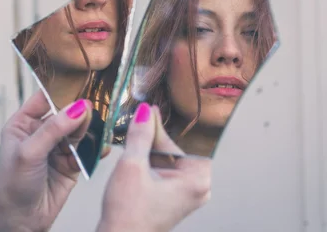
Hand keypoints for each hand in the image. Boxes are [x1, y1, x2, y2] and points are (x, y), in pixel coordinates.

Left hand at [0, 91, 92, 231]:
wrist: (20, 222)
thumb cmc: (13, 186)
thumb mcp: (30, 152)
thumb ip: (54, 129)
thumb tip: (78, 107)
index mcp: (23, 123)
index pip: (45, 98)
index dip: (62, 91)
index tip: (82, 83)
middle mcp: (41, 132)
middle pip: (66, 113)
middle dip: (80, 112)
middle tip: (94, 110)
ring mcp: (57, 148)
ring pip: (79, 130)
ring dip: (89, 130)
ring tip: (99, 129)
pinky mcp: (71, 163)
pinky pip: (87, 150)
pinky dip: (96, 148)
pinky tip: (103, 146)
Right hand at [97, 103, 211, 231]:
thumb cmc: (129, 216)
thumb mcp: (132, 166)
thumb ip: (140, 135)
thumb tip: (145, 113)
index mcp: (198, 180)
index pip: (183, 140)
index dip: (163, 124)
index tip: (149, 110)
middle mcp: (196, 187)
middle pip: (176, 148)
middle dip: (155, 135)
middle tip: (139, 118)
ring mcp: (183, 193)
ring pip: (168, 158)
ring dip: (150, 147)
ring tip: (134, 134)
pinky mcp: (170, 197)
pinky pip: (162, 169)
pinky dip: (148, 160)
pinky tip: (135, 152)